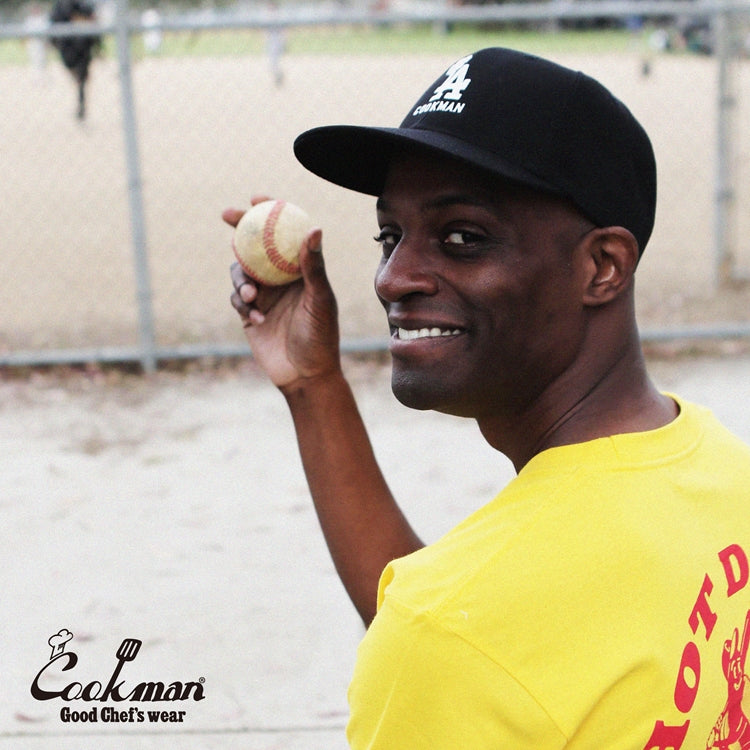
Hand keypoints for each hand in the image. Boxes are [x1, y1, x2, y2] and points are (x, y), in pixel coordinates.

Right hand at [226, 196, 340, 389]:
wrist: (306, 375)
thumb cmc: (321, 337)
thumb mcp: (320, 300)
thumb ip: (313, 267)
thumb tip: (314, 229)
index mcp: (301, 271)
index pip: (285, 235)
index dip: (270, 213)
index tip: (258, 197)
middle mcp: (282, 279)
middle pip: (256, 246)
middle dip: (240, 227)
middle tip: (228, 214)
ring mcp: (265, 295)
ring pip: (241, 271)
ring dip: (241, 278)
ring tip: (253, 296)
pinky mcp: (250, 314)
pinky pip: (237, 299)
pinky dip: (242, 304)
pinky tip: (256, 319)